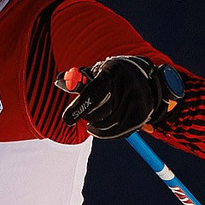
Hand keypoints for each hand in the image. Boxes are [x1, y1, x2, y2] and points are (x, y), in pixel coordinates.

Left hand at [60, 54, 180, 138]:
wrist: (145, 79)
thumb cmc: (111, 76)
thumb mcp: (95, 73)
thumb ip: (77, 81)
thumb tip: (59, 81)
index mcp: (113, 71)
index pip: (95, 92)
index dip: (80, 106)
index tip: (67, 119)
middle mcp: (129, 86)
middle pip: (99, 112)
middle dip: (87, 114)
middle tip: (82, 111)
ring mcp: (137, 103)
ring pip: (105, 125)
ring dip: (96, 123)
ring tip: (101, 110)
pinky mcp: (141, 117)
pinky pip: (115, 133)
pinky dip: (106, 131)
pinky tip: (108, 120)